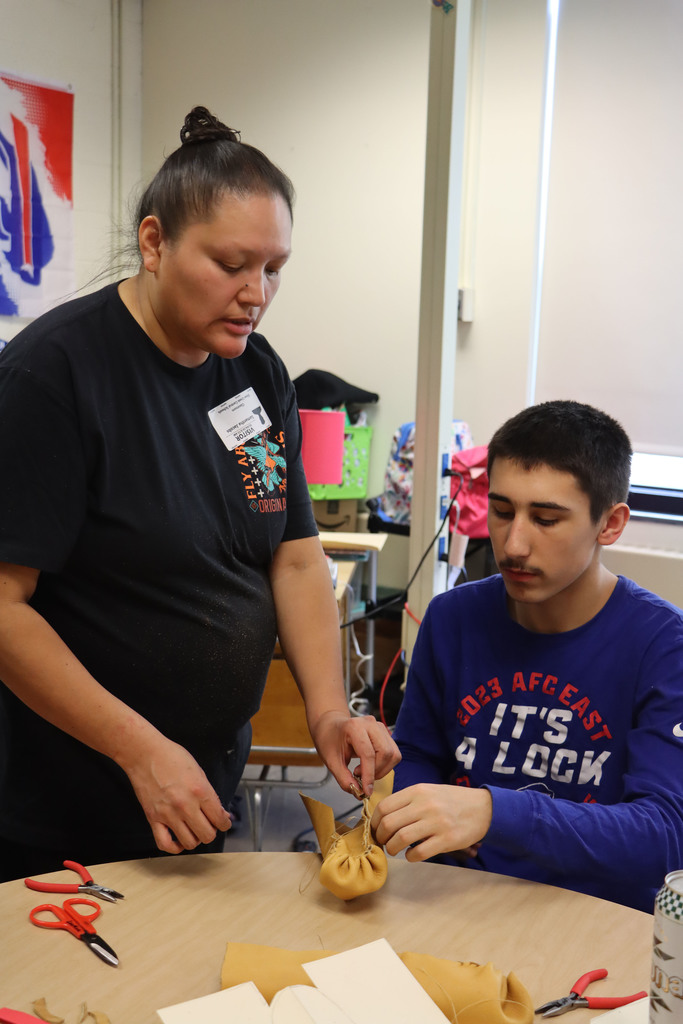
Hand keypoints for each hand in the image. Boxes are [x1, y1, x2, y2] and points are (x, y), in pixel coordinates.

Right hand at [122, 735, 232, 853]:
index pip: (220, 819)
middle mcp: (186, 805)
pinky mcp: (153, 818)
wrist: (145, 754)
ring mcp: (168, 814)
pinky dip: (174, 847)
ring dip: (195, 839)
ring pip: (189, 843)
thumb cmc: (171, 757)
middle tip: (209, 824)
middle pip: (207, 835)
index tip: (223, 822)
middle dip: (211, 831)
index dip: (225, 823)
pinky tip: (178, 840)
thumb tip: (220, 812)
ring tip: (194, 830)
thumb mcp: (199, 771)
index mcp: (200, 791)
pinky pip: (165, 844)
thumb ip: (210, 794)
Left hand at [310, 710, 400, 797]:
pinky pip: (393, 753)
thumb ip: (344, 778)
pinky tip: (370, 765)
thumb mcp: (331, 761)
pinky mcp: (385, 733)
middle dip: (376, 772)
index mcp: (354, 727)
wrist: (331, 726)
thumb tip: (358, 792)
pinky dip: (385, 765)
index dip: (369, 775)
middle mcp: (370, 724)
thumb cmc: (329, 740)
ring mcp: (380, 726)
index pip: (368, 754)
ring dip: (382, 769)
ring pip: (393, 754)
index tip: (366, 791)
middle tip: (360, 777)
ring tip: (365, 771)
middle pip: (385, 753)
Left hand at [371, 783, 491, 861]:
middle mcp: (425, 805)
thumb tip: (383, 817)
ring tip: (395, 850)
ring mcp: (436, 822)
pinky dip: (410, 857)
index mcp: (418, 791)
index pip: (384, 806)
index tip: (375, 830)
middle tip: (383, 842)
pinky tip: (412, 855)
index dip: (374, 822)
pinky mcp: (447, 839)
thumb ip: (408, 801)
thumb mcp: (429, 791)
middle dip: (381, 837)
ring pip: (401, 839)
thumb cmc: (452, 800)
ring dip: (392, 848)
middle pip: (388, 824)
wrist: (484, 808)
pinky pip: (419, 853)